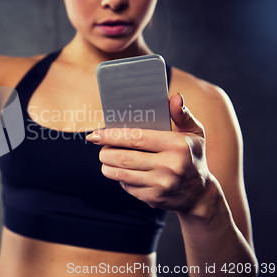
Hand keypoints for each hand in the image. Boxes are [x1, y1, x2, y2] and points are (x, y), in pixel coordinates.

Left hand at [86, 93, 211, 213]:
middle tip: (99, 146)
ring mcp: (161, 185)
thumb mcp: (194, 133)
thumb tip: (174, 97)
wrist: (200, 194)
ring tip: (106, 158)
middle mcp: (170, 166)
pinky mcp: (154, 199)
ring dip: (107, 166)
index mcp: (177, 146)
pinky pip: (128, 186)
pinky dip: (120, 178)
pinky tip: (123, 172)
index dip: (112, 136)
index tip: (95, 134)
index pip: (137, 138)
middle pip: (124, 158)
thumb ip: (182, 114)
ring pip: (122, 174)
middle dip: (105, 151)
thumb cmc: (192, 156)